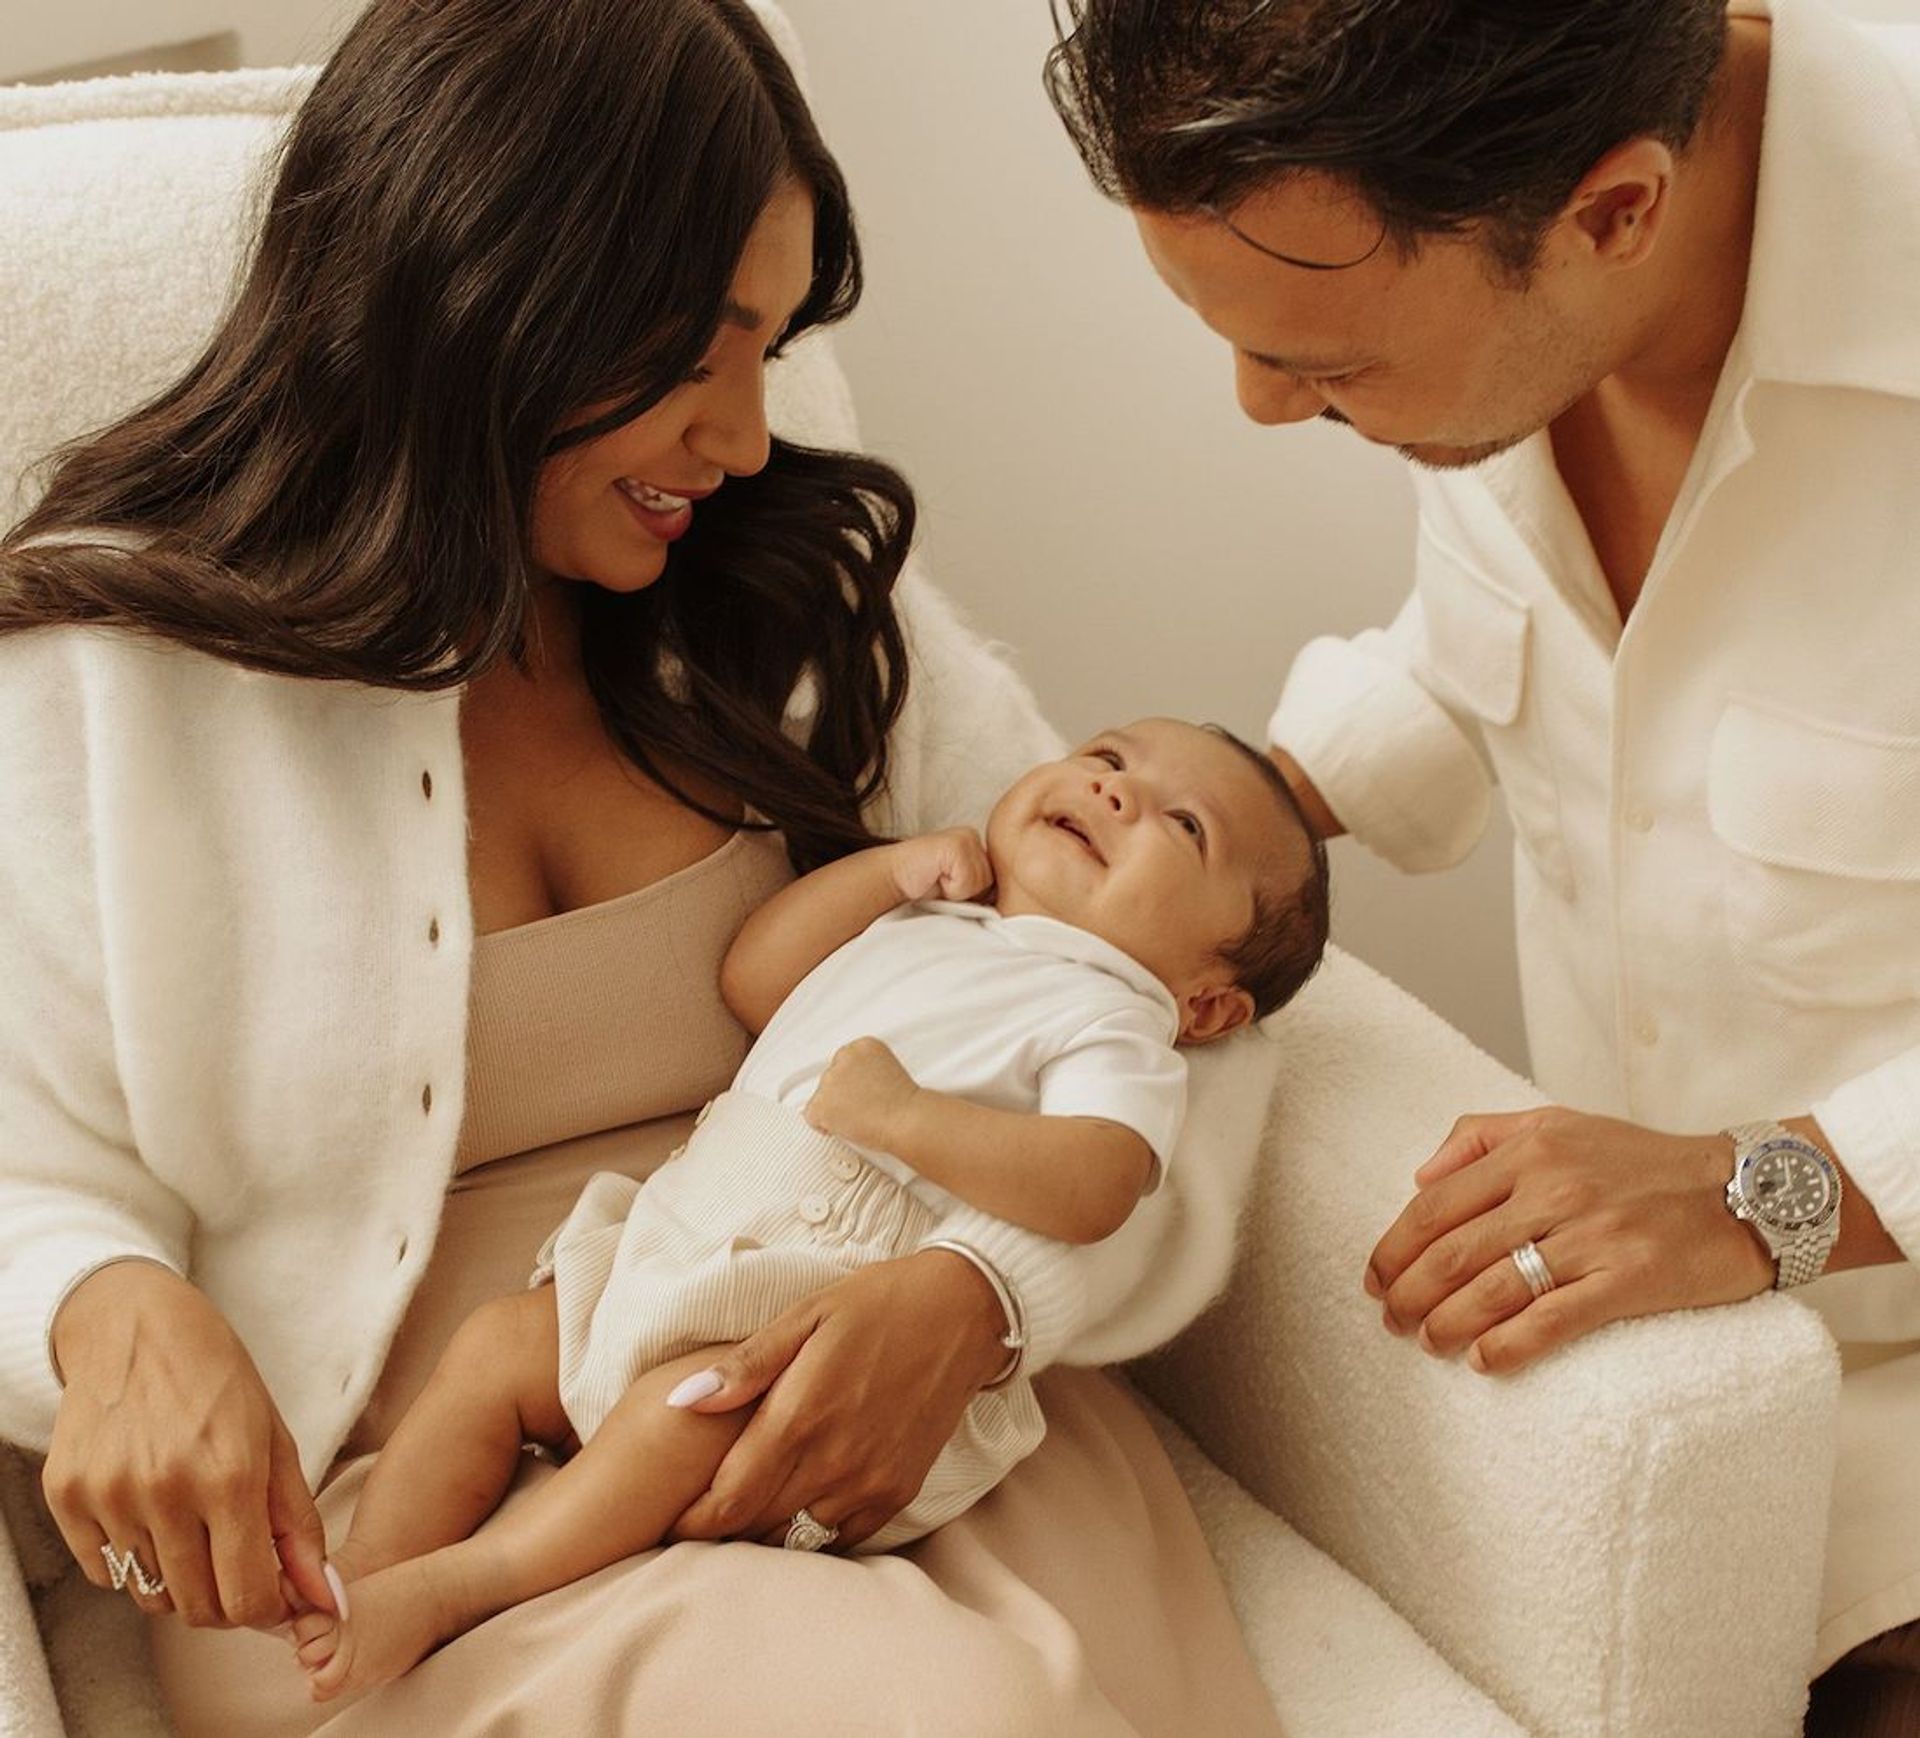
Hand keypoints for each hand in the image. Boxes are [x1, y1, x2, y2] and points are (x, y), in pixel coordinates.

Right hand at [43, 1261, 337, 1628]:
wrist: (136, 1326)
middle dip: (226, 1599)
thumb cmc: (218, 1381)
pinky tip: (150, 1515)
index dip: (266, 1609)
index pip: (246, 1598)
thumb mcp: (275, 1441)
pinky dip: (132, 1561)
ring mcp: (109, 1495)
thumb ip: (299, 1525)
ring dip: (179, 1580)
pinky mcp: (66, 1496)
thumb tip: (320, 1597)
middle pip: (197, 1607)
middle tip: (235, 1560)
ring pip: (149, 1594)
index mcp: (229, 1475)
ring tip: (193, 1528)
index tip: (273, 1592)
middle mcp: (165, 1491)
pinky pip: (103, 1572)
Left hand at [663, 1249, 1006, 1549]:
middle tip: (696, 1516)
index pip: (728, 1502)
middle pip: (756, 1526)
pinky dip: (813, 1532)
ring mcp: (871, 1482)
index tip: (668, 1520)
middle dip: (719, 1528)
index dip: (691, 1522)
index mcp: (800, 1417)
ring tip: (745, 1510)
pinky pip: (842, 1537)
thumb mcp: (805, 1315)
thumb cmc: (876, 1303)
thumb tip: (680, 1400)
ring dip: (765, 1531)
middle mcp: (835, 1461)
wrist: (964, 1312)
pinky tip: (800, 1506)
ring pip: (797, 1537)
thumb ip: (745, 1366)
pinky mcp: (899, 1491)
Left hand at [802, 1037, 920, 1151]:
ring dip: (835, 1109)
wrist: (907, 1119)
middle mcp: (844, 1055)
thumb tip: (851, 1089)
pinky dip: (824, 1126)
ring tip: (860, 1117)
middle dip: (842, 1094)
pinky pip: (811, 1117)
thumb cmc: (905, 1104)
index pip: (844, 1063)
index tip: (865, 1093)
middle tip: (863, 1108)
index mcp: (864, 1044)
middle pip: (831, 1078)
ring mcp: (831, 1078)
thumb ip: (866, 1071)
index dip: (852, 1083)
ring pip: (821, 1097)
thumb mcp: (889, 1072)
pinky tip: (845, 1127)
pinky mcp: (822, 1102)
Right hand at [888, 828, 992, 903]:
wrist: (893, 879)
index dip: (977, 896)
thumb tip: (1005, 907)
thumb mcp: (960, 890)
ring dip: (958, 893)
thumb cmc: (924, 889)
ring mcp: (967, 838)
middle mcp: (975, 839)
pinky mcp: (957, 843)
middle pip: (992, 883)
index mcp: (979, 849)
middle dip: (969, 895)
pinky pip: (968, 881)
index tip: (951, 891)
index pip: (997, 883)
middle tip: (943, 886)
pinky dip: (951, 889)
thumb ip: (982, 890)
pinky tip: (935, 877)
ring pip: (982, 883)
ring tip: (938, 882)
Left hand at [1365, 1108, 1774, 1375]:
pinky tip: (1483, 1363)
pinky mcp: (1629, 1280)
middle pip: (1452, 1252)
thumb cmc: (1643, 1163)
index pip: (1435, 1205)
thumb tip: (1419, 1177)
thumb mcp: (1559, 1123)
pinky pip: (1551, 1320)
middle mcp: (1554, 1188)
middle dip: (1408, 1293)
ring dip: (1446, 1324)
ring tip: (1426, 1343)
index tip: (1374, 1277)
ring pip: (1492, 1289)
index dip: (1393, 1247)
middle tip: (1390, 1320)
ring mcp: (1591, 1235)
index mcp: (1529, 1150)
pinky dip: (1507, 1347)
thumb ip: (1482, 1137)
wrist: (1748, 1190)